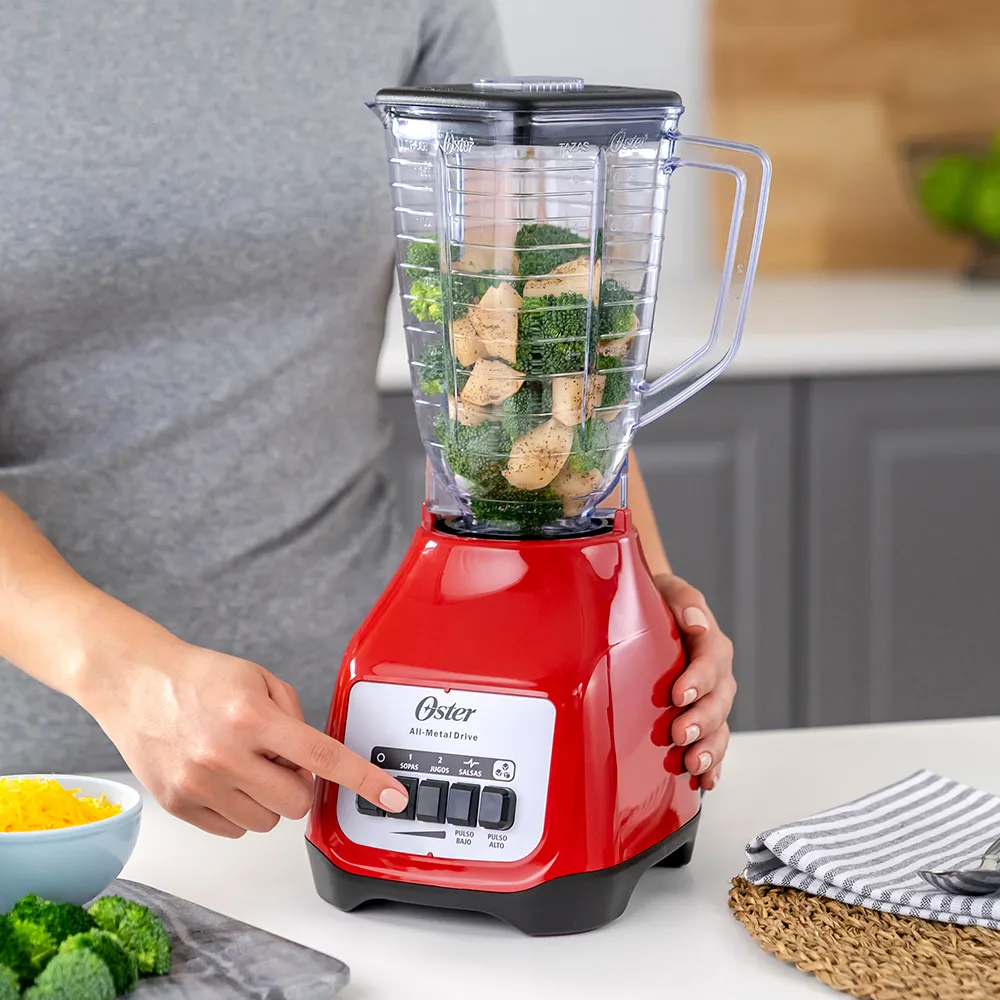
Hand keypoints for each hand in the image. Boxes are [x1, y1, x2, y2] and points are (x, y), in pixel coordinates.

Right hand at [71, 601, 408, 837]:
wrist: (135, 683)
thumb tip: (315, 762)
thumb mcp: (261, 680)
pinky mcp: (178, 805)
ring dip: (268, 798)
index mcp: (252, 718)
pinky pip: (234, 830)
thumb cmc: (200, 678)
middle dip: (299, 785)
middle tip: (279, 759)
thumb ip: (296, 718)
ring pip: (266, 822)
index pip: (323, 757)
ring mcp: (199, 785)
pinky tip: (224, 778)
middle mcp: (225, 755)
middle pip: (297, 802)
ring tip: (244, 764)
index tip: (392, 797)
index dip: (364, 780)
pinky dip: (239, 809)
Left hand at [654, 573, 734, 789]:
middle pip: (718, 701)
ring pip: (719, 728)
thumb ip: (684, 601)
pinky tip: (705, 781)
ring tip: (693, 765)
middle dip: (702, 721)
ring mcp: (712, 701)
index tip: (679, 693)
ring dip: (709, 749)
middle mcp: (717, 676)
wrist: (652, 614)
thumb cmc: (660, 603)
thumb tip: (696, 621)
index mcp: (710, 644)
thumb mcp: (669, 591)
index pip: (712, 661)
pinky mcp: (702, 721)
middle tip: (681, 734)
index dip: (698, 679)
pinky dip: (713, 764)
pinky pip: (713, 745)